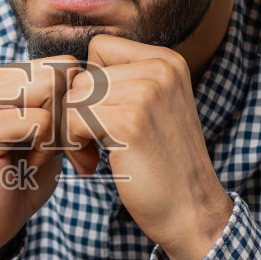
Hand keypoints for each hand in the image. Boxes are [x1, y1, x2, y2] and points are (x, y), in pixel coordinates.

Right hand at [0, 56, 80, 259]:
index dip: (75, 103)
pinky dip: (46, 149)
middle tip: (55, 150)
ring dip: (56, 132)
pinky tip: (28, 165)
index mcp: (2, 79)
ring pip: (51, 90)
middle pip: (59, 73)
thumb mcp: (52, 133)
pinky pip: (41, 122)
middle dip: (69, 116)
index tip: (63, 139)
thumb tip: (90, 75)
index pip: (62, 64)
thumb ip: (65, 103)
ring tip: (37, 155)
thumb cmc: (24, 178)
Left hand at [64, 34, 233, 259]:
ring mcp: (147, 92)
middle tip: (93, 148)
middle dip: (78, 113)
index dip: (90, 85)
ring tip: (93, 156)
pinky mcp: (130, 121)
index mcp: (167, 60)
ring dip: (73, 132)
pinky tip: (93, 164)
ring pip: (73, 98)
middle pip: (82, 76)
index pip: (100, 48)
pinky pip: (72, 120)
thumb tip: (68, 68)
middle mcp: (160, 69)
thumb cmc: (164, 165)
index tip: (101, 119)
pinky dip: (73, 145)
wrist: (192, 210)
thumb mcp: (154, 108)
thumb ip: (124, 81)